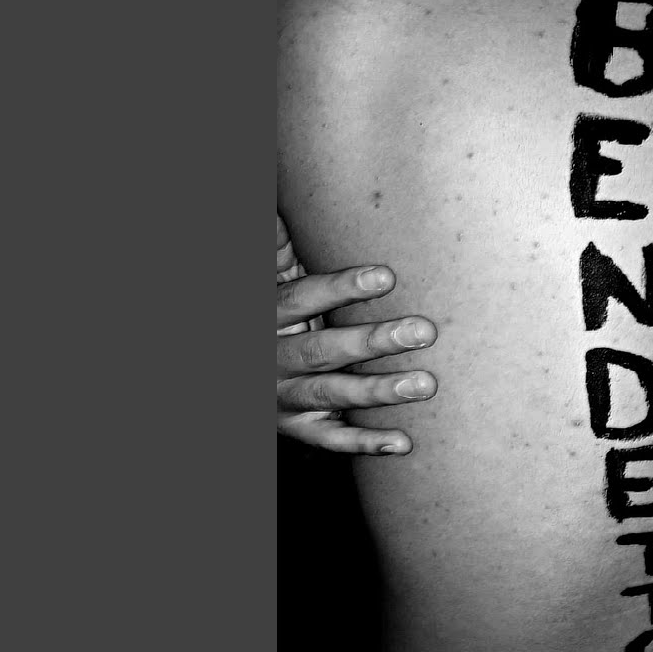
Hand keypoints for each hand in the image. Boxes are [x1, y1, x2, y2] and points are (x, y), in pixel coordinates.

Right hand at [277, 214, 437, 454]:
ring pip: (330, 395)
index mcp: (264, 314)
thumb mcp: (266, 278)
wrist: (226, 375)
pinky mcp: (295, 428)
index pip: (301, 298)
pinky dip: (365, 443)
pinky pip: (330, 440)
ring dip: (378, 390)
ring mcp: (281, 397)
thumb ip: (278, 249)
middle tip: (424, 331)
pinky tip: (403, 442)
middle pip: (322, 349)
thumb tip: (284, 208)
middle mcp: (270, 358)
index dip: (341, 288)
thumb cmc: (267, 311)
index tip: (388, 276)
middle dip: (372, 341)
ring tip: (425, 384)